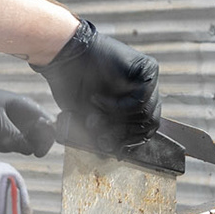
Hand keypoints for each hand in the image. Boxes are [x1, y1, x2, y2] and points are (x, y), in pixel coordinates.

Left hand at [0, 80, 56, 156]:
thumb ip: (13, 137)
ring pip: (14, 145)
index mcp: (25, 107)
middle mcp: (20, 115)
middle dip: (16, 144)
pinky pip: (1, 144)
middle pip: (31, 140)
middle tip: (1, 137)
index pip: (48, 126)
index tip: (37, 152)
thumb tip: (29, 149)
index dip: (46, 141)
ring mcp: (9, 123)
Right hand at [30, 18, 160, 151]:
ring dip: (117, 118)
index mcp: (135, 104)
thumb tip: (108, 155)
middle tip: (95, 126)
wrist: (65, 58)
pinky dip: (119, 106)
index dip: (126, 142)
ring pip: (147, 114)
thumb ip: (101, 134)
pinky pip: (142, 100)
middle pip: (149, 125)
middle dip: (121, 132)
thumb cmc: (74, 85)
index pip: (145, 132)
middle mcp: (146, 93)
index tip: (104, 143)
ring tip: (94, 109)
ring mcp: (149, 81)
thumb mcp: (88, 117)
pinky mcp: (147, 69)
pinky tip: (99, 98)